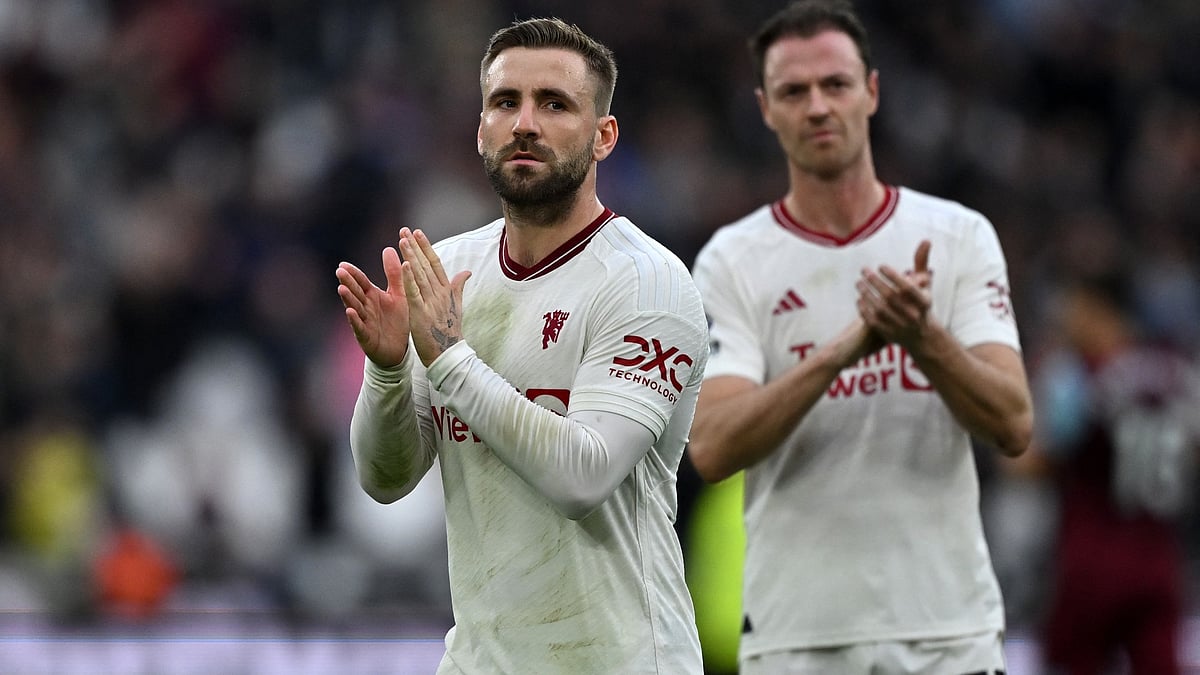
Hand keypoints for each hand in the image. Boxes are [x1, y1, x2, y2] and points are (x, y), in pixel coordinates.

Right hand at [335, 243, 410, 366]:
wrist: (400, 350)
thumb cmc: (397, 320)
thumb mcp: (398, 294)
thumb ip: (394, 273)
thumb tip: (389, 248)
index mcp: (372, 296)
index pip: (361, 282)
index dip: (353, 274)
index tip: (343, 264)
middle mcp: (366, 307)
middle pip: (355, 292)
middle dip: (348, 283)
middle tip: (340, 271)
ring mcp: (365, 322)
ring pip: (355, 308)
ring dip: (348, 299)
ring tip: (342, 289)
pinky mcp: (367, 337)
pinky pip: (360, 327)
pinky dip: (355, 320)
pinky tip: (350, 312)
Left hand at [399, 228, 471, 366]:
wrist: (448, 353)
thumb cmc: (450, 330)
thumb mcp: (456, 305)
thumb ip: (458, 286)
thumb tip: (467, 271)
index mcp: (446, 290)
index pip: (435, 263)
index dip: (426, 247)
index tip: (417, 232)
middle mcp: (439, 293)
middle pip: (426, 265)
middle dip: (415, 246)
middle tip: (405, 230)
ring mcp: (431, 302)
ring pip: (419, 275)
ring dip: (411, 256)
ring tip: (402, 240)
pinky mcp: (421, 313)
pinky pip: (415, 293)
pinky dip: (410, 279)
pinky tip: (404, 265)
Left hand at [856, 239, 932, 348]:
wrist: (922, 336)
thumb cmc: (920, 301)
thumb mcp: (925, 283)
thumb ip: (922, 262)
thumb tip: (926, 239)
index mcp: (924, 302)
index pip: (907, 288)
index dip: (893, 276)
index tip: (880, 266)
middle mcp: (913, 316)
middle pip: (890, 297)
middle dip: (874, 281)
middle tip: (864, 270)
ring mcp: (901, 327)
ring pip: (879, 309)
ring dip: (866, 294)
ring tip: (858, 282)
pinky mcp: (889, 335)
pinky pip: (873, 322)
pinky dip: (864, 310)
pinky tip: (859, 298)